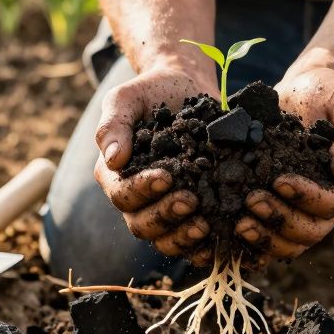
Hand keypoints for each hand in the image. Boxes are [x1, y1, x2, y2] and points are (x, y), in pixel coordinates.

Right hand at [94, 62, 218, 260]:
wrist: (187, 87)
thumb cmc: (153, 91)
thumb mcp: (127, 98)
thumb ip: (114, 124)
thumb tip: (113, 159)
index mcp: (116, 175)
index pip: (122, 194)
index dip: (142, 190)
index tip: (167, 176)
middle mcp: (137, 198)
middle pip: (142, 224)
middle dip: (166, 216)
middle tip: (192, 200)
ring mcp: (165, 208)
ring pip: (165, 239)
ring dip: (183, 236)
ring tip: (206, 224)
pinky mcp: (192, 213)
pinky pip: (191, 240)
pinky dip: (203, 246)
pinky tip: (220, 239)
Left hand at [236, 65, 333, 258]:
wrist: (308, 89)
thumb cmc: (331, 93)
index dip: (307, 197)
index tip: (279, 180)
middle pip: (312, 230)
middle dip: (280, 219)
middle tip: (250, 201)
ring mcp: (310, 209)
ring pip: (293, 241)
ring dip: (266, 237)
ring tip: (239, 222)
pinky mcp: (287, 208)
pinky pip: (275, 236)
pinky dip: (256, 241)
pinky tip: (232, 231)